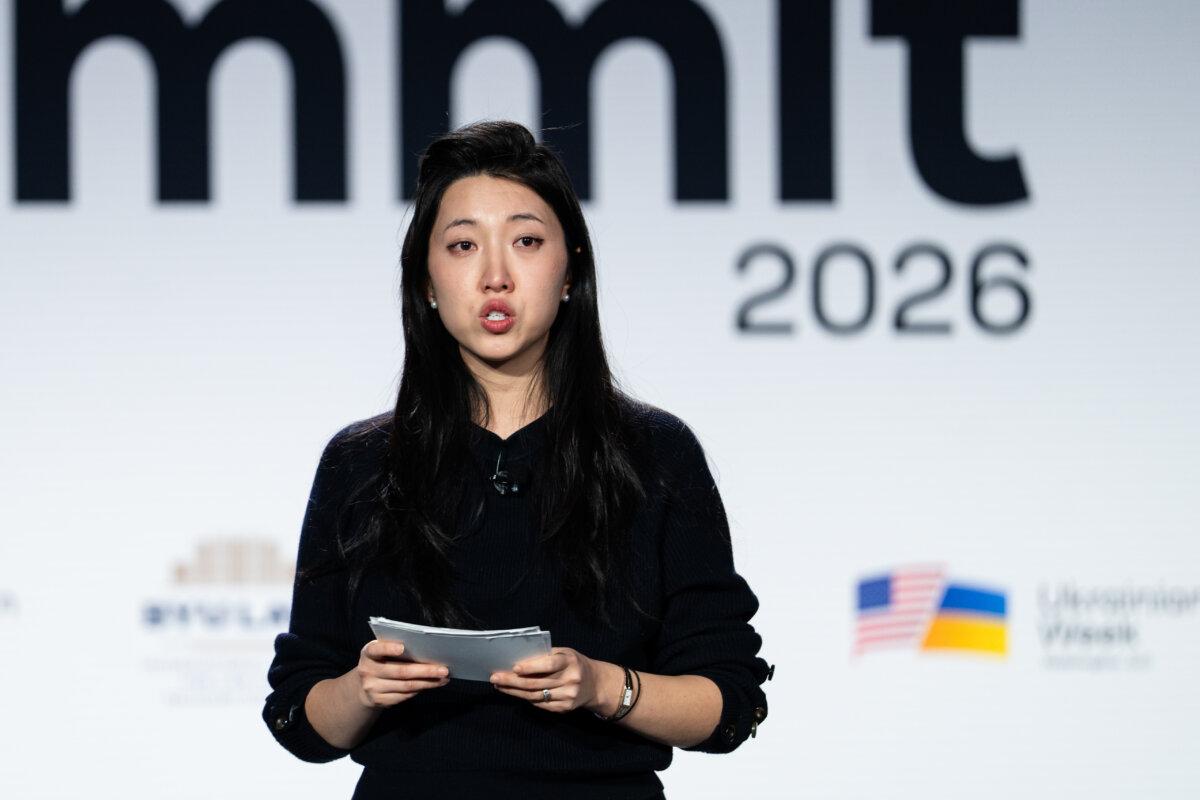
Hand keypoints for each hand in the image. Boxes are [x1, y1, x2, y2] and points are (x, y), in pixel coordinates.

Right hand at [351, 640, 449, 708]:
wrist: (363, 685)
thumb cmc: (381, 661)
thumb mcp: (381, 651)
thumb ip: (395, 647)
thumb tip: (427, 650)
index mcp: (368, 653)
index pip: (376, 649)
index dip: (389, 648)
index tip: (403, 647)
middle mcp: (367, 671)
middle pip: (400, 671)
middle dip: (425, 671)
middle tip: (444, 669)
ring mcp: (372, 688)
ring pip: (406, 686)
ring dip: (428, 683)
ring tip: (443, 678)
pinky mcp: (379, 701)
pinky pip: (404, 696)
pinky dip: (420, 689)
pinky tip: (432, 685)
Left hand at [489, 646, 614, 713]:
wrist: (595, 684)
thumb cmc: (574, 663)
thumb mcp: (565, 653)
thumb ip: (545, 656)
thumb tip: (518, 659)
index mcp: (570, 661)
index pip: (548, 665)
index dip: (531, 667)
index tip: (513, 668)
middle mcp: (570, 680)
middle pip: (536, 683)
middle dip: (512, 681)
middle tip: (495, 678)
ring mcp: (567, 696)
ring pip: (535, 695)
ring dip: (514, 691)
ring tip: (499, 686)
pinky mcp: (564, 708)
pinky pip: (540, 704)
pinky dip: (525, 699)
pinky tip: (514, 693)